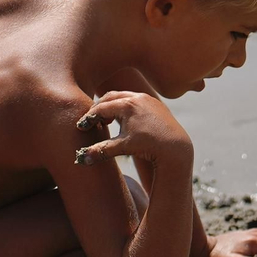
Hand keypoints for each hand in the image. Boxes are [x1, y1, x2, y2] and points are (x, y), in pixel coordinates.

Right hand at [75, 91, 191, 168]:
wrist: (176, 147)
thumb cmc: (149, 147)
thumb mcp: (123, 147)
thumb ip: (101, 150)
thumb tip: (80, 159)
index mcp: (127, 105)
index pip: (101, 108)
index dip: (89, 118)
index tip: (82, 127)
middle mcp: (138, 97)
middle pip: (110, 98)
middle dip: (99, 109)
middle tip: (92, 121)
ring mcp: (148, 99)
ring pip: (123, 97)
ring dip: (113, 107)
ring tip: (107, 122)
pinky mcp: (156, 104)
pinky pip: (135, 100)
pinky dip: (126, 107)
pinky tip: (125, 122)